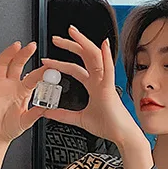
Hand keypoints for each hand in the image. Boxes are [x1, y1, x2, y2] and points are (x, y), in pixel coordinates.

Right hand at [0, 41, 48, 144]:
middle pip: (17, 64)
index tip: (49, 67)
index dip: (40, 72)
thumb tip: (46, 108)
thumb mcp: (26, 122)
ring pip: (3, 64)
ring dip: (8, 53)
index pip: (32, 78)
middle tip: (32, 46)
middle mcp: (10, 85)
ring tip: (16, 45)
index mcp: (22, 92)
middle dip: (24, 54)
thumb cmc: (9, 128)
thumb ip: (34, 114)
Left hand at [42, 26, 142, 146]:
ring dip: (83, 43)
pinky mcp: (110, 89)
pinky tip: (103, 45)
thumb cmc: (107, 126)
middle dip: (70, 45)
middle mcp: (99, 80)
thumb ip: (64, 115)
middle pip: (84, 56)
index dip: (61, 64)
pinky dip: (106, 56)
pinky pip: (109, 70)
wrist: (121, 135)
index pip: (75, 69)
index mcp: (94, 86)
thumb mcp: (79, 119)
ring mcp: (105, 82)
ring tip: (72, 33)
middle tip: (56, 39)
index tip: (47, 62)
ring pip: (95, 56)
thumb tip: (48, 113)